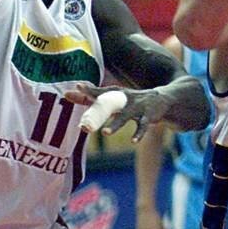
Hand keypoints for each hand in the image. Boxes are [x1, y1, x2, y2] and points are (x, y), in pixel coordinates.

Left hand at [64, 83, 178, 142]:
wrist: (161, 98)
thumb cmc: (131, 100)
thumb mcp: (114, 97)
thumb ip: (91, 96)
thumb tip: (67, 93)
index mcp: (117, 94)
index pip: (101, 92)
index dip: (89, 91)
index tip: (77, 87)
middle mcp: (126, 99)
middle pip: (110, 105)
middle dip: (99, 111)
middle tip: (85, 122)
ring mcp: (138, 108)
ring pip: (125, 117)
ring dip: (116, 124)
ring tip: (105, 133)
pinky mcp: (148, 117)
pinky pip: (142, 126)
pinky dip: (138, 134)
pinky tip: (133, 142)